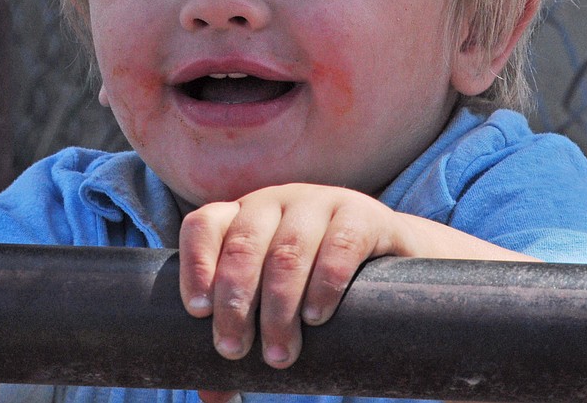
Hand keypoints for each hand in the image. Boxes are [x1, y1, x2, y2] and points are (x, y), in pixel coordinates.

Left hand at [179, 183, 403, 372]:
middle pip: (243, 244)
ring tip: (280, 354)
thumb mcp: (273, 303)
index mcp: (241, 217)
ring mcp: (317, 203)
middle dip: (235, 302)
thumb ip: (243, 338)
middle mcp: (274, 203)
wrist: (391, 260)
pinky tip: (317, 316)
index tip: (198, 313)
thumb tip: (213, 397)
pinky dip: (325, 283)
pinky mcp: (361, 215)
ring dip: (279, 307)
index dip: (196, 265)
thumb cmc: (312, 286)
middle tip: (234, 350)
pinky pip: (340, 244)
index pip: (204, 225)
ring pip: (288, 250)